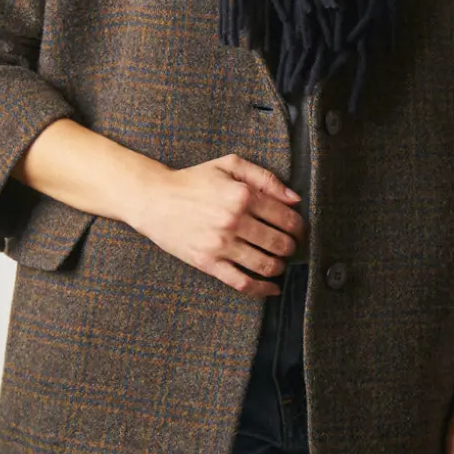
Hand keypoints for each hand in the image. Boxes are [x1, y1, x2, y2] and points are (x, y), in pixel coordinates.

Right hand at [123, 152, 305, 296]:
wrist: (154, 199)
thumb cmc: (193, 180)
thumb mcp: (230, 165)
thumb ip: (265, 178)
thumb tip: (294, 199)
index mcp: (242, 195)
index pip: (286, 217)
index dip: (299, 226)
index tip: (300, 230)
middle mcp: (234, 221)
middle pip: (280, 243)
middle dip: (292, 247)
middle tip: (292, 246)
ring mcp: (221, 244)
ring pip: (265, 264)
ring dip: (280, 266)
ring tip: (280, 262)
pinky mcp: (208, 263)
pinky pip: (242, 282)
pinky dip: (262, 289)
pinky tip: (273, 288)